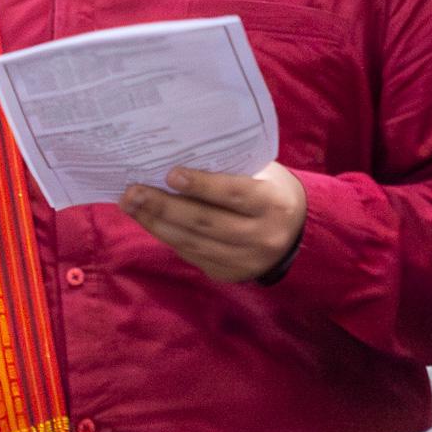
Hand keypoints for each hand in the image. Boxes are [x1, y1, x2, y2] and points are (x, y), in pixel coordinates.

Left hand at [118, 162, 306, 283]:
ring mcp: (246, 261)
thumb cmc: (270, 189)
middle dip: (164, 206)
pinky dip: (167, 237)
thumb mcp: (263, 173)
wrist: (299, 233)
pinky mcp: (230, 274)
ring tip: (131, 205)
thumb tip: (177, 156)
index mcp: (274, 204)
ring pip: (193, 243)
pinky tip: (149, 220)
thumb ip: (230, 168)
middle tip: (133, 191)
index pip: (233, 194)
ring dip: (156, 223)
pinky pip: (192, 255)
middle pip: (206, 222)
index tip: (170, 174)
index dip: (202, 185)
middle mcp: (262, 236)